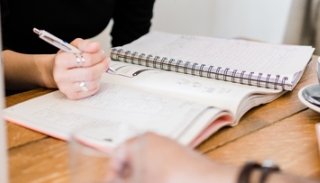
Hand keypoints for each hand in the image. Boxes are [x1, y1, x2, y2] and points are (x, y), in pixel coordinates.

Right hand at [52, 38, 109, 99]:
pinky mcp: (72, 95)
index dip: (97, 56)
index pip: (86, 59)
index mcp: (61, 61)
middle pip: (90, 73)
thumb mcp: (74, 45)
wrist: (57, 70)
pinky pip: (91, 90)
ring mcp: (66, 88)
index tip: (101, 52)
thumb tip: (96, 46)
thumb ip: (85, 44)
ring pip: (92, 83)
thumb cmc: (67, 57)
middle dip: (102, 65)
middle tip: (105, 60)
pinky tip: (94, 76)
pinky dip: (96, 82)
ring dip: (100, 74)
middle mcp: (61, 76)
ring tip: (99, 67)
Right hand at [110, 132, 238, 182]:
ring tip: (143, 181)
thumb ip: (123, 180)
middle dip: (126, 175)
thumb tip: (114, 180)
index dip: (111, 173)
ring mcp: (167, 148)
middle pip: (130, 158)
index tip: (111, 182)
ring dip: (140, 176)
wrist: (208, 182)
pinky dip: (153, 175)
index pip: (117, 154)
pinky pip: (158, 166)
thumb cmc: (176, 178)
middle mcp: (154, 140)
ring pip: (145, 164)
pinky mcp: (178, 158)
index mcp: (141, 141)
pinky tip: (156, 180)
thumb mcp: (142, 181)